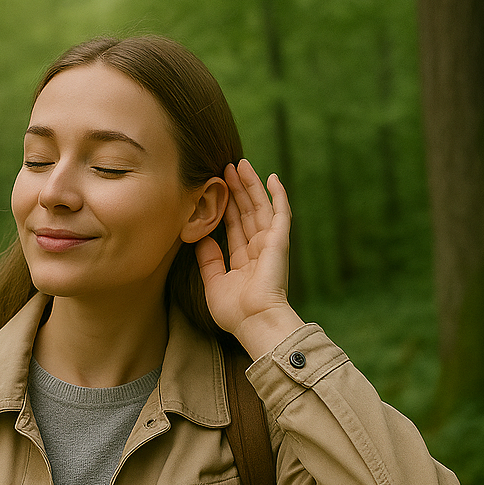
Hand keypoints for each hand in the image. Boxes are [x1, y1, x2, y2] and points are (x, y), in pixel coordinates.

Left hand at [195, 159, 303, 359]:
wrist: (255, 321)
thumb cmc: (235, 311)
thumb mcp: (214, 284)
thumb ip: (209, 261)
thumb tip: (202, 238)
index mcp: (244, 262)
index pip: (234, 227)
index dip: (226, 207)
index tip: (216, 189)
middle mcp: (258, 250)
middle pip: (246, 212)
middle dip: (236, 190)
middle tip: (225, 167)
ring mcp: (270, 244)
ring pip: (260, 207)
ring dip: (251, 185)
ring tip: (239, 164)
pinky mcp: (280, 241)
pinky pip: (281, 212)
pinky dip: (278, 194)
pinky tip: (272, 177)